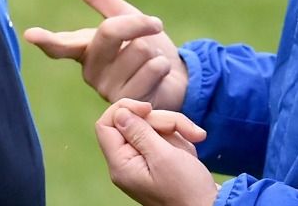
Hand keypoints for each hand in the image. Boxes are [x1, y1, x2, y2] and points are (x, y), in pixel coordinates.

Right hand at [22, 0, 188, 110]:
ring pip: (139, 48)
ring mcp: (108, 90)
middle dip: (137, 23)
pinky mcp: (130, 102)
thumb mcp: (124, 17)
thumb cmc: (144, 47)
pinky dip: (162, 66)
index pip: (60, 45)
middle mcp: (91, 71)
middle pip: (110, 31)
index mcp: (83, 48)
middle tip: (155, 25)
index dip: (46, 39)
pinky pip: (152, 68)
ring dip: (154, 51)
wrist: (174, 80)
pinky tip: (158, 78)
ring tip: (151, 63)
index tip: (31, 34)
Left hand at [94, 99, 217, 205]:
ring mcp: (143, 162)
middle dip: (162, 122)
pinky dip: (179, 140)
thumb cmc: (188, 189)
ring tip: (191, 146)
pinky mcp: (157, 161)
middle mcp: (127, 163)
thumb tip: (119, 113)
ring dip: (175, 132)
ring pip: (152, 127)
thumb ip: (139, 132)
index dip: (124, 109)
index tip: (148, 108)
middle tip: (187, 131)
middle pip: (134, 122)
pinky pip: (164, 138)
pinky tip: (191, 151)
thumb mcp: (164, 157)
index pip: (106, 125)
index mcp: (121, 165)